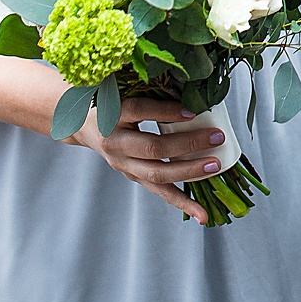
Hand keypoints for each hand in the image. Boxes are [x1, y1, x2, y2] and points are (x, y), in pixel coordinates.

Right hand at [69, 96, 228, 223]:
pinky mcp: (132, 177)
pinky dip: (182, 202)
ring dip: (189, 172)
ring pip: (157, 174)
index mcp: (113, 114)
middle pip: (153, 148)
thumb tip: (194, 87)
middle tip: (217, 136)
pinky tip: (202, 214)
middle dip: (187, 144)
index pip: (139, 110)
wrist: (83, 126)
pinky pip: (160, 191)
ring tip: (215, 166)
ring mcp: (123, 164)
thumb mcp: (124, 89)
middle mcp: (116, 142)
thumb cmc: (113, 102)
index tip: (192, 111)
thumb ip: (152, 88)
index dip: (165, 111)